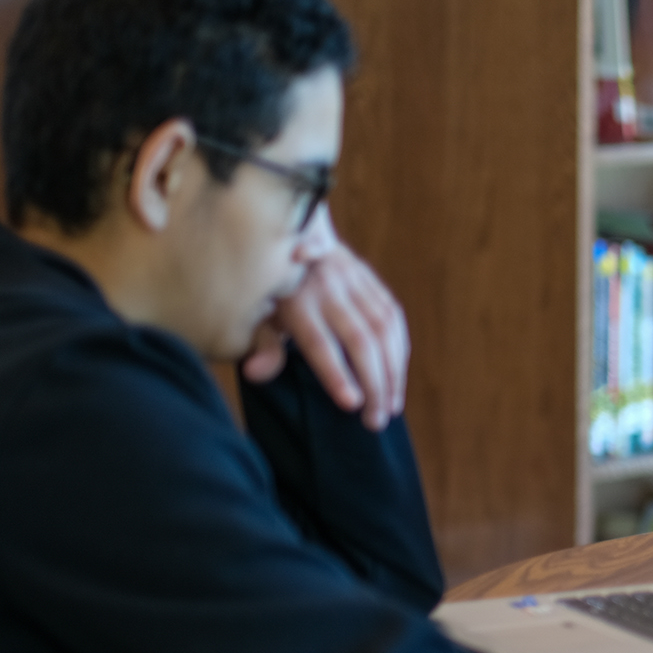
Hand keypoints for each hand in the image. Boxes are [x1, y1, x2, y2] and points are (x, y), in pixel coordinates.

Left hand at [242, 208, 409, 430]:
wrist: (288, 230)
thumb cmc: (267, 288)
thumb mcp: (253, 314)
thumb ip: (261, 345)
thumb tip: (256, 373)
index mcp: (294, 299)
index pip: (320, 342)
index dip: (337, 373)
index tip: (351, 405)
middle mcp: (328, 287)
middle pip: (360, 340)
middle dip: (373, 384)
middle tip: (374, 422)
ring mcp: (354, 280)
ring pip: (384, 330)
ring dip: (393, 373)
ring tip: (391, 407)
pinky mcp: (370, 280)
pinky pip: (394, 318)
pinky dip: (399, 351)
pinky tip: (397, 378)